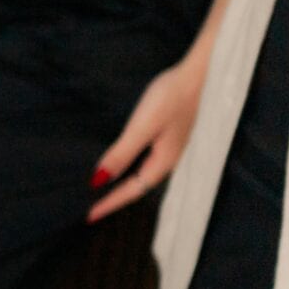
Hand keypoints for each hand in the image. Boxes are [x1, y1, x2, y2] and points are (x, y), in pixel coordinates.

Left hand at [89, 55, 205, 221]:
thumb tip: (98, 181)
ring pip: (144, 173)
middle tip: (94, 208)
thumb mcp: (142, 127)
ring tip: (104, 191)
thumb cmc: (171, 98)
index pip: (132, 191)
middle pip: (139, 185)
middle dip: (117, 198)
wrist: (200, 73)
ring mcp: (171, 146)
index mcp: (163, 161)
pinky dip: (131, 167)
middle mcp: (169, 158)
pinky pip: (147, 159)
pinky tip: (124, 163)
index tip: (89, 216)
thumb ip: (121, 154)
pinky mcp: (170, 133)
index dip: (110, 203)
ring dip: (124, 183)